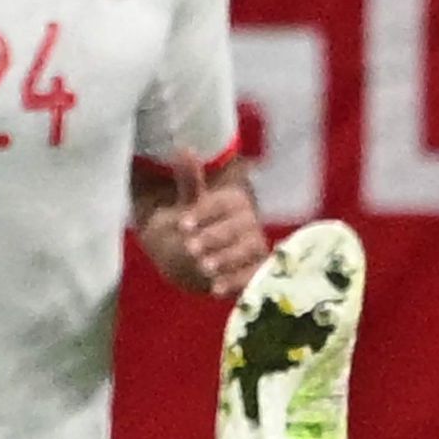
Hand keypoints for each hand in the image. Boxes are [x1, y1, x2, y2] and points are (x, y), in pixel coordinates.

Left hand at [139, 168, 271, 298]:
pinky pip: (252, 275)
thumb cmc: (196, 227)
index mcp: (234, 200)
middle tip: (190, 248)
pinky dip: (236, 282)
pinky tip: (216, 289)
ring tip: (203, 268)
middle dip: (214, 237)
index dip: (203, 213)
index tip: (181, 225)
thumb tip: (185, 149)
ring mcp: (256, 246)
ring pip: (247, 250)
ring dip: (226, 259)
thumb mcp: (189, 205)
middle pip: (237, 227)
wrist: (201, 258)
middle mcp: (250, 221)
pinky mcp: (257, 269)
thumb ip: (189, 180)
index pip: (222, 203)